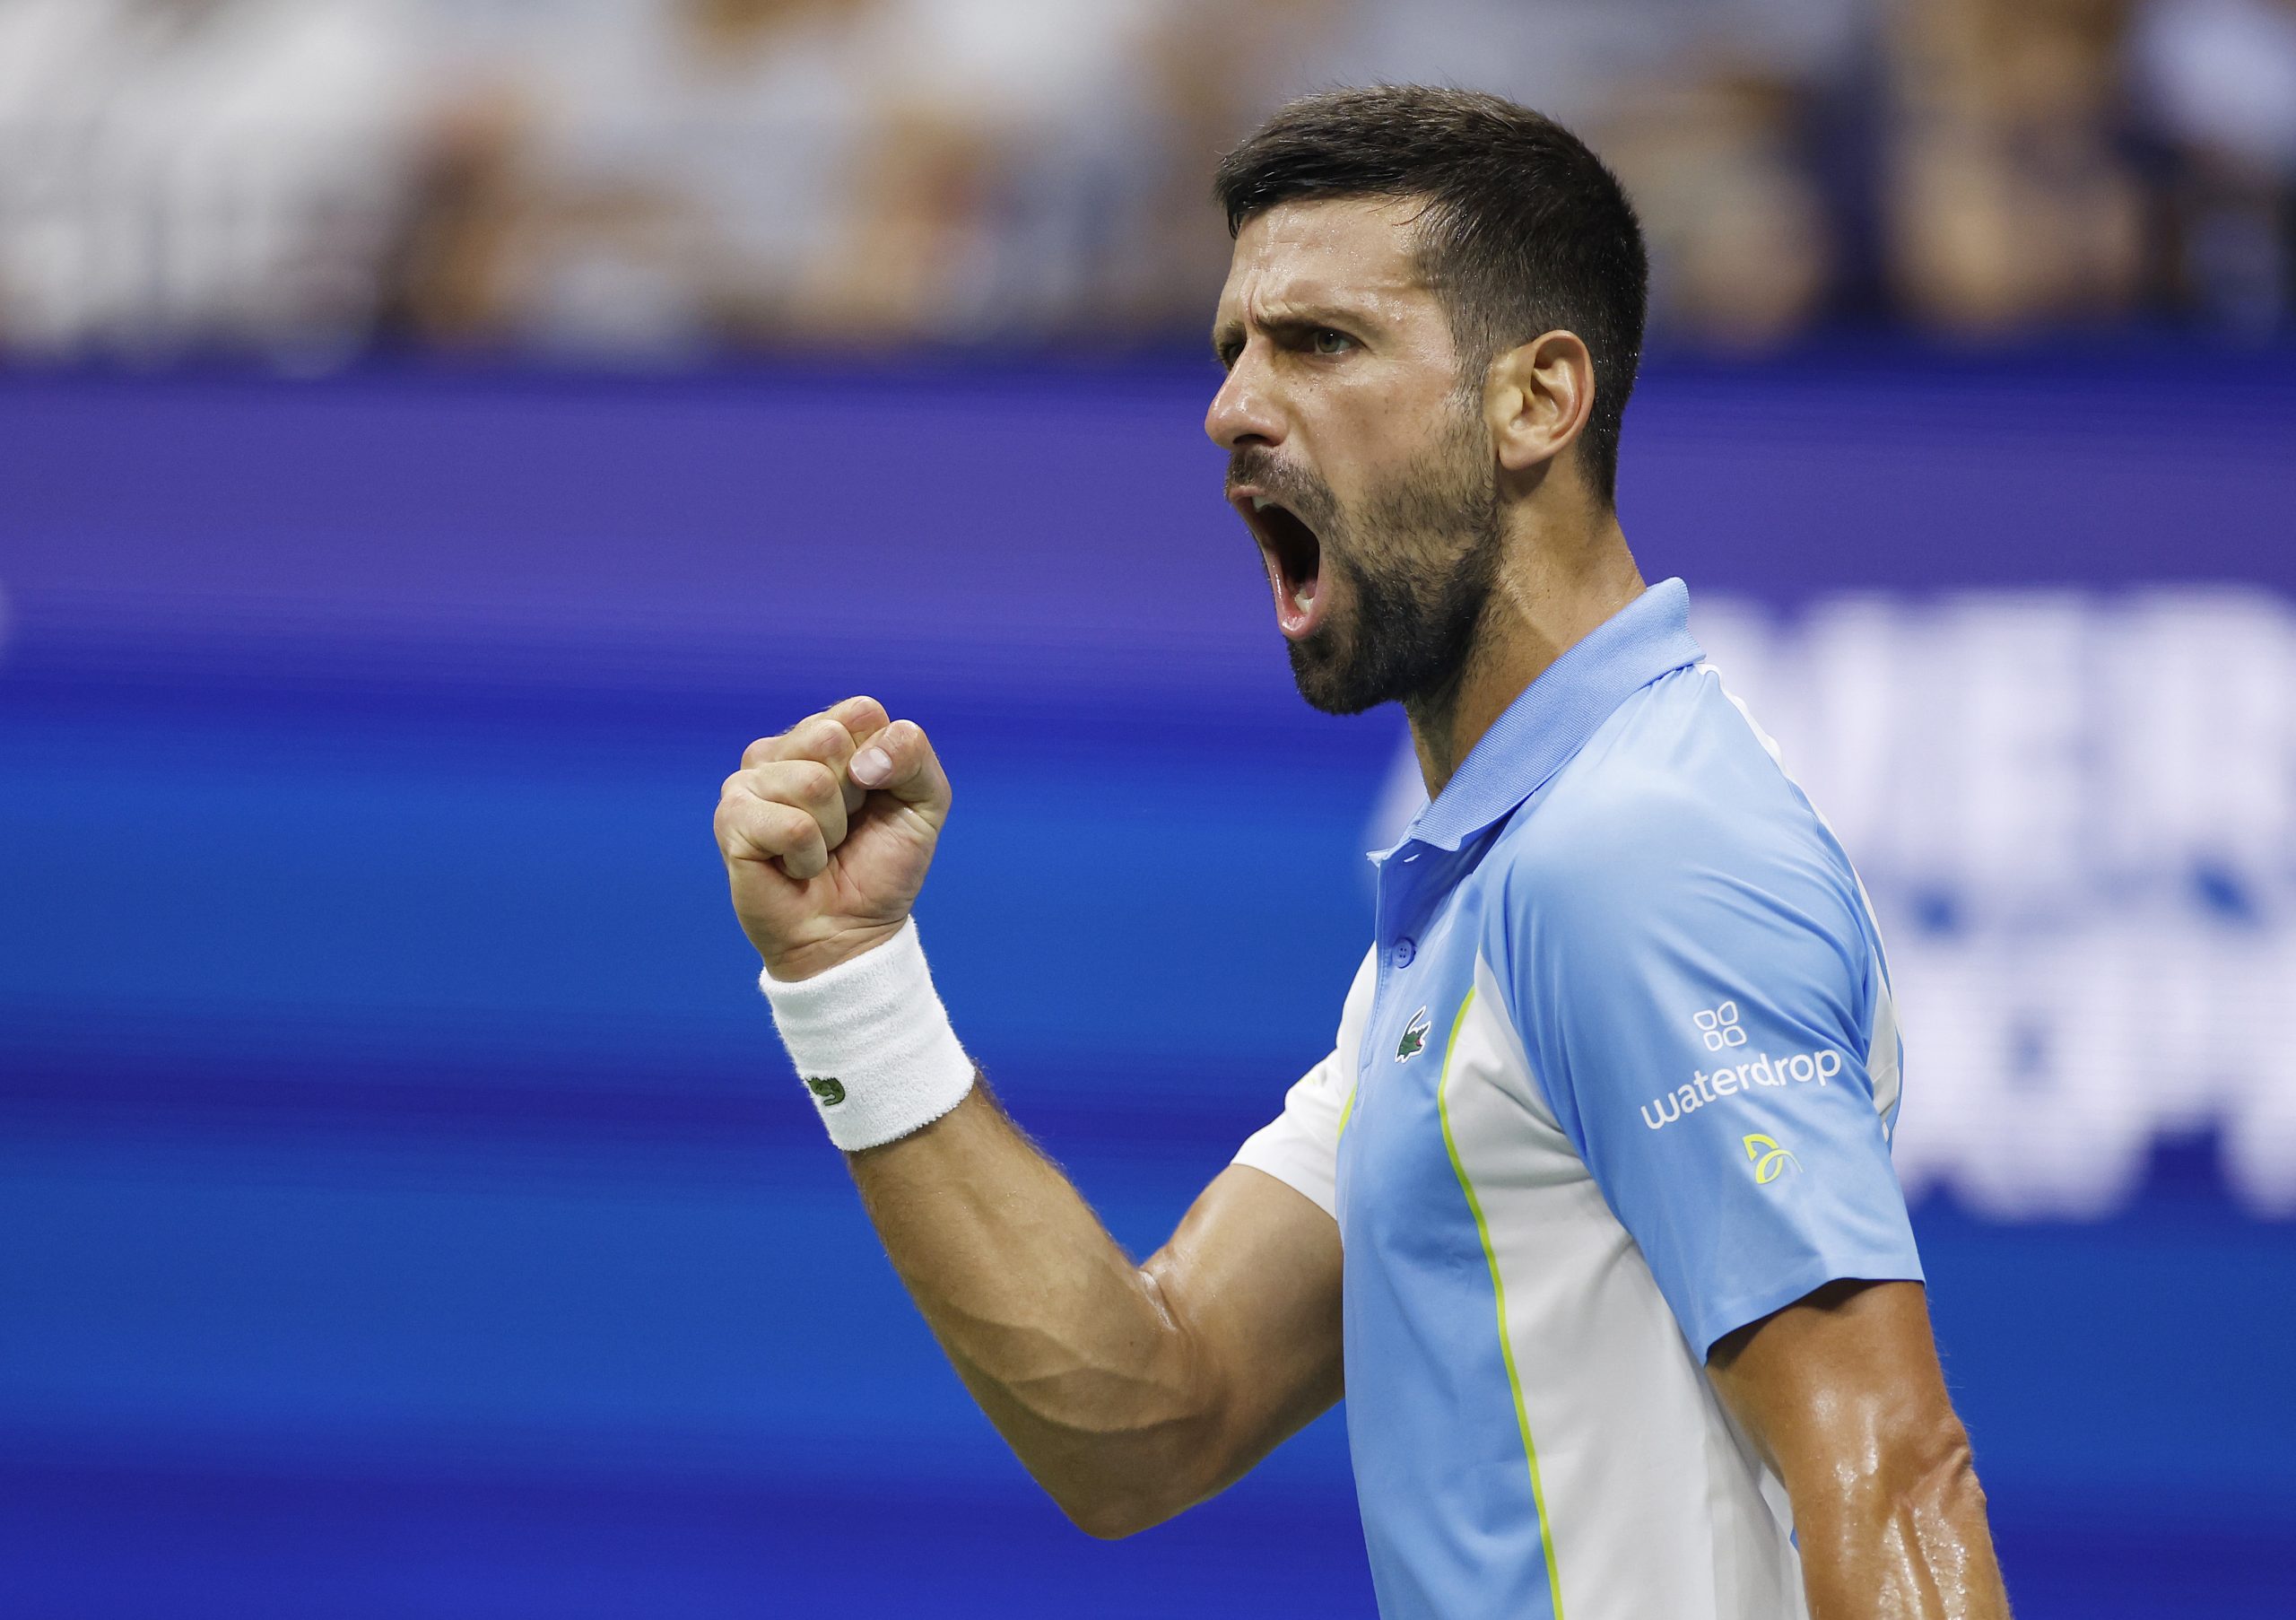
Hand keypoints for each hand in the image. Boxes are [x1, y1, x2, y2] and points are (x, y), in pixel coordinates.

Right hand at [714, 696, 951, 980]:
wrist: (852, 933)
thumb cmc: (882, 867)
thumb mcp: (924, 802)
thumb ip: (913, 754)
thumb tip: (862, 761)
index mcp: (826, 734)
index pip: (861, 711)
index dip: (884, 761)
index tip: (876, 798)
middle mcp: (781, 749)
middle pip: (831, 738)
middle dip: (856, 796)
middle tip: (845, 828)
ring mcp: (749, 781)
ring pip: (812, 782)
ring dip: (832, 831)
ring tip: (820, 850)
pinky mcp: (731, 819)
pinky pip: (792, 825)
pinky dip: (808, 857)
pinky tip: (796, 868)